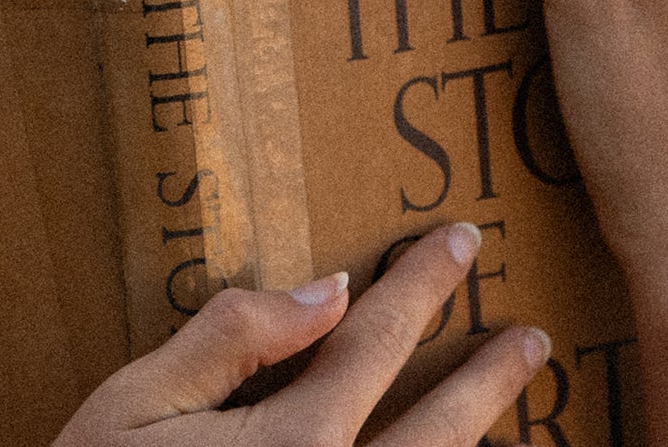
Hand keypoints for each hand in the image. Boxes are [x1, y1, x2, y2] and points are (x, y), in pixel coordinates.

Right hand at [52, 222, 548, 445]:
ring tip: (513, 411)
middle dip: (490, 380)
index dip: (422, 284)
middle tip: (531, 338)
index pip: (378, 341)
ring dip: (476, 446)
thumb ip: (232, 340)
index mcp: (295, 444)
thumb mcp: (135, 407)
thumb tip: (325, 289)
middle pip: (441, 433)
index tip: (460, 240)